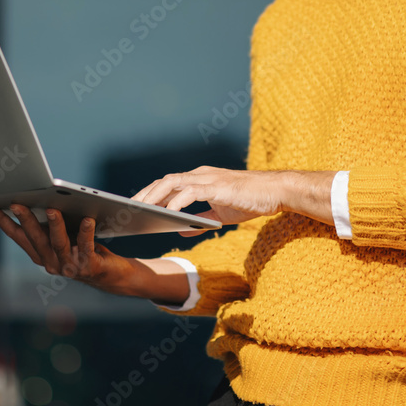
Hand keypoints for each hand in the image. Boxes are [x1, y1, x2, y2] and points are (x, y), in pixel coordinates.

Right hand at [0, 204, 192, 304]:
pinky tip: (88, 219)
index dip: (1, 221)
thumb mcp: (63, 234)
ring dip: (55, 225)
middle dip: (25, 219)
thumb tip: (38, 196)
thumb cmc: (84, 247)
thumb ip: (49, 221)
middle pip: (36, 238)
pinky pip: (87, 247)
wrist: (111, 274)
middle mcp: (50, 262)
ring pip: (59, 243)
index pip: (17, 235)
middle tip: (16, 203)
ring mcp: (69, 267)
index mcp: (40, 254)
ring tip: (52, 208)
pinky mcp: (89, 267)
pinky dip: (86, 232)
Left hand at [131, 166, 336, 235]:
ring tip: (141, 211)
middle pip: (164, 181)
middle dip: (145, 195)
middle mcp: (200, 175)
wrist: (276, 192)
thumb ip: (199, 220)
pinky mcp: (218, 186)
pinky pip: (191, 192)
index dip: (150, 193)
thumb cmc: (250, 201)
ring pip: (173, 183)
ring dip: (155, 197)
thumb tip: (181, 230)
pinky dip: (177, 202)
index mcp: (200, 179)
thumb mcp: (220, 214)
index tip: (134, 205)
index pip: (168, 184)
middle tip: (128, 209)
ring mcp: (208, 179)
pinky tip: (167, 213)